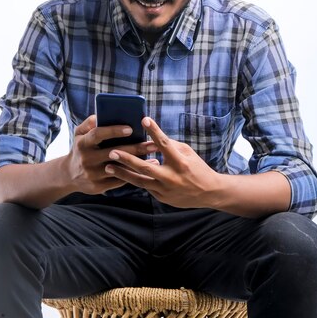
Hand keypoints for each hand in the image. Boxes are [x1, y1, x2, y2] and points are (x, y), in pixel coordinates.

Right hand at [65, 115, 156, 194]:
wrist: (69, 174)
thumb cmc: (81, 148)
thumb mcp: (79, 133)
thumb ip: (89, 122)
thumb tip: (102, 115)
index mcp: (83, 143)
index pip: (98, 134)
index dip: (114, 131)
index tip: (131, 128)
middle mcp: (86, 159)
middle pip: (114, 153)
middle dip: (135, 148)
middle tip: (153, 144)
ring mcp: (92, 174)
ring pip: (119, 169)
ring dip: (138, 164)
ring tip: (155, 157)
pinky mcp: (98, 187)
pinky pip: (118, 181)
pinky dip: (133, 175)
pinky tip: (147, 170)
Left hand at [104, 117, 219, 207]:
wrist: (208, 193)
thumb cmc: (197, 167)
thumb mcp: (187, 152)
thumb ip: (170, 145)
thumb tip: (152, 136)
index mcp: (181, 162)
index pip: (165, 144)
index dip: (154, 131)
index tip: (144, 119)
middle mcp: (172, 177)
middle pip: (146, 167)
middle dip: (127, 159)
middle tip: (112, 152)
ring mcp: (166, 190)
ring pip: (140, 181)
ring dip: (123, 174)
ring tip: (108, 167)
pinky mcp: (162, 198)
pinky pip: (145, 187)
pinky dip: (133, 180)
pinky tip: (120, 174)